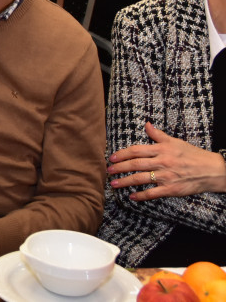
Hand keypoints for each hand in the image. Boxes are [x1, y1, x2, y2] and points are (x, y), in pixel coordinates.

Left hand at [107, 122, 225, 199]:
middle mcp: (162, 162)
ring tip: (113, 184)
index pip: (136, 151)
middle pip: (135, 165)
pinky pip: (152, 193)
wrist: (212, 170)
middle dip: (119, 168)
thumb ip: (158, 135)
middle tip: (108, 171)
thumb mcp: (175, 141)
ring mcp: (166, 177)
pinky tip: (131, 197)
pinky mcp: (171, 189)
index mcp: (161, 150)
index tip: (112, 158)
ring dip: (125, 182)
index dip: (122, 154)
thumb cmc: (193, 155)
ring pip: (140, 179)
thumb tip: (146, 124)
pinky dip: (141, 196)